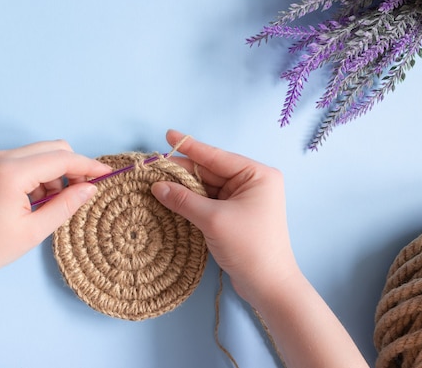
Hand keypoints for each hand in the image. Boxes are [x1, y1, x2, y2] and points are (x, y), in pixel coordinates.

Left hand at [0, 140, 111, 278]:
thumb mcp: (33, 231)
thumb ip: (66, 205)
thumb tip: (91, 188)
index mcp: (13, 173)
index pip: (62, 159)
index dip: (89, 166)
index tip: (108, 175)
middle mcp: (5, 158)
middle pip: (55, 148)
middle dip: (75, 167)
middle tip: (83, 193)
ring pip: (44, 153)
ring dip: (58, 174)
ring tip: (53, 205)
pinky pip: (31, 161)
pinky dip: (44, 176)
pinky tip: (39, 201)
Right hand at [151, 130, 296, 302]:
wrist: (268, 286)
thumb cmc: (249, 247)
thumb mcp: (213, 220)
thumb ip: (184, 200)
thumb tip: (157, 186)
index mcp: (256, 175)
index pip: (216, 156)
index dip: (189, 147)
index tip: (167, 134)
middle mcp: (252, 183)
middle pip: (209, 171)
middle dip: (182, 171)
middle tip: (153, 166)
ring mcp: (243, 200)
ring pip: (207, 187)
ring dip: (184, 188)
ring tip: (156, 182)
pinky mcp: (235, 216)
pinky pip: (208, 201)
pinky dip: (191, 201)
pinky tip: (171, 198)